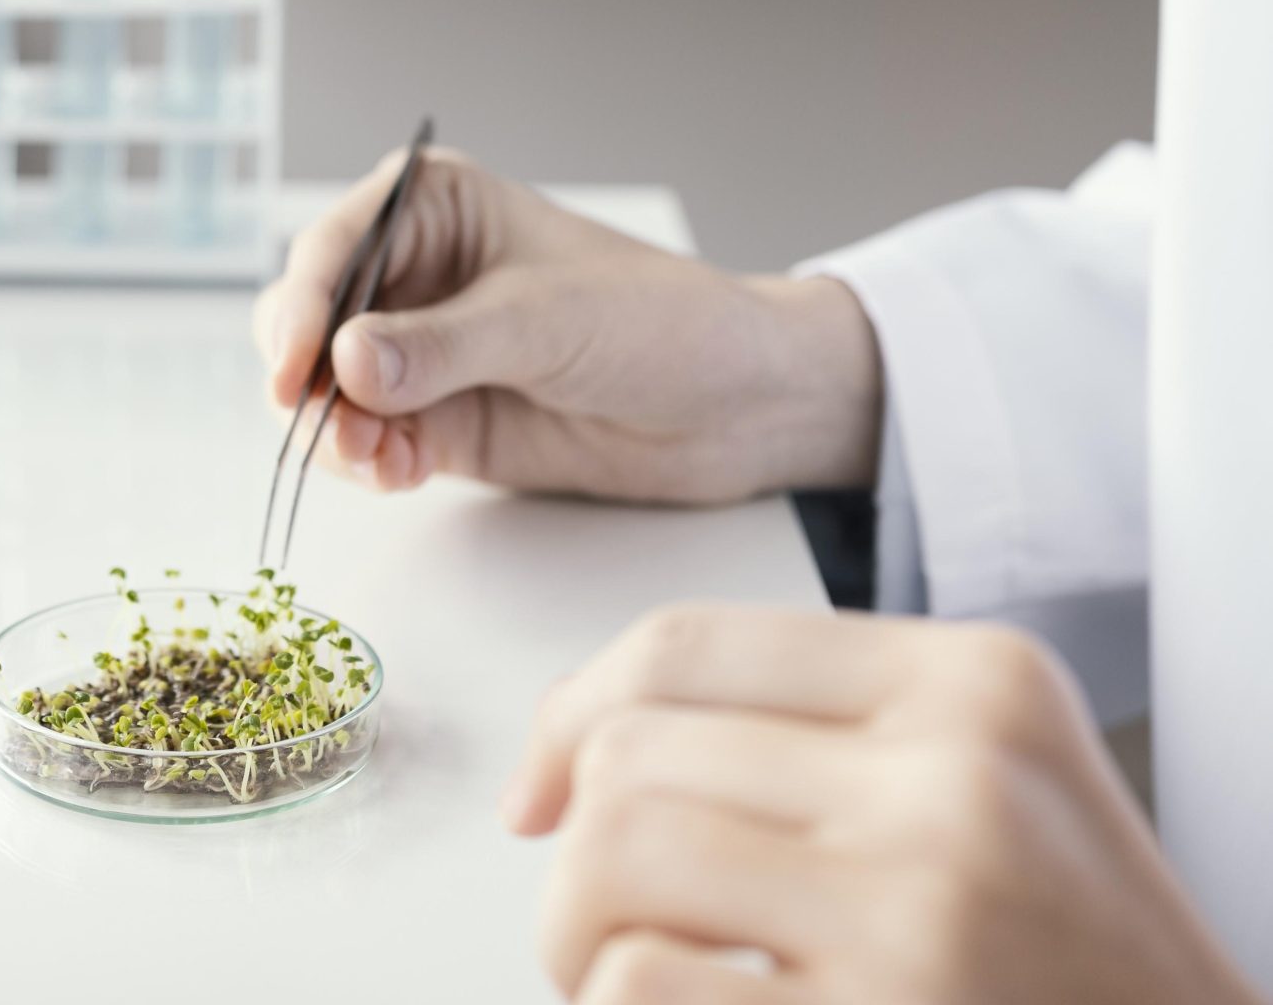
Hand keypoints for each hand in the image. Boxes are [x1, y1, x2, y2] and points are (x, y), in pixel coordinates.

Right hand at [252, 146, 880, 503]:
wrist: (738, 406)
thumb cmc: (659, 321)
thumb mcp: (548, 321)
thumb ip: (443, 346)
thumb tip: (346, 362)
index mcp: (435, 206)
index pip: (336, 246)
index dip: (299, 306)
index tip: (289, 370)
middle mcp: (415, 273)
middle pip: (312, 318)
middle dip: (306, 374)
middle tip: (324, 427)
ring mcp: (424, 350)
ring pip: (329, 388)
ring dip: (333, 428)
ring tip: (376, 460)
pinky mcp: (441, 420)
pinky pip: (370, 440)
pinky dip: (367, 461)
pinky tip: (396, 472)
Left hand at [507, 605, 1258, 1004]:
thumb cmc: (1079, 963)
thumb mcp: (992, 778)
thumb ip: (818, 728)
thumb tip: (579, 738)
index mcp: (974, 683)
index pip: (686, 645)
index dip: (572, 714)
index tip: (538, 789)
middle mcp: (954, 783)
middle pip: (634, 754)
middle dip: (572, 847)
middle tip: (591, 920)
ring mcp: (921, 917)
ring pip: (615, 857)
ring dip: (576, 936)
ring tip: (616, 977)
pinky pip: (642, 988)